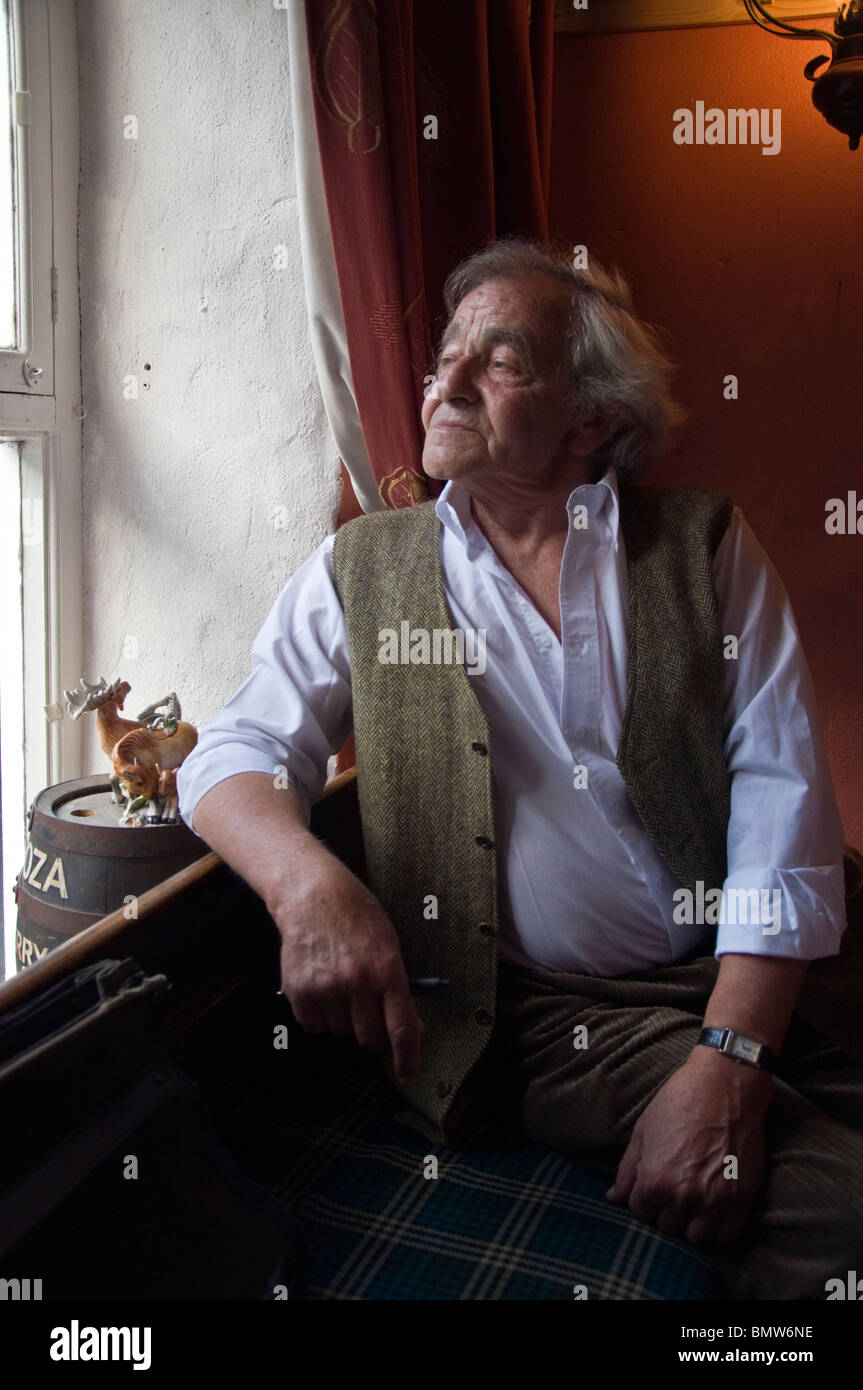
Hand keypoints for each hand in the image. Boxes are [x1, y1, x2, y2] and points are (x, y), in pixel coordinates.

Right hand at [274, 856, 423, 1084]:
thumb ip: (398, 988)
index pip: (402, 1028)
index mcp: (387, 971)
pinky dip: (318, 1017)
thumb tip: (411, 1029)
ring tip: (339, 986)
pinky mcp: (298, 990)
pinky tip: (320, 989)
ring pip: (340, 1033)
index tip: (408, 1074)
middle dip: (371, 1031)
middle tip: (365, 1008)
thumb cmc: (358, 917)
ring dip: (342, 1020)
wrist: (313, 895)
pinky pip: (313, 1027)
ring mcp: (325, 988)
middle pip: (369, 1039)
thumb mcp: (389, 945)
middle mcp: (357, 983)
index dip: (407, 1057)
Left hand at [605, 1046, 772, 1245]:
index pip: (641, 1214)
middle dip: (667, 1212)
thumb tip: (613, 1198)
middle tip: (675, 1191)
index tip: (653, 1189)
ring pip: (697, 1237)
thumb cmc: (679, 1103)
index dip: (645, 1201)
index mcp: (655, 1180)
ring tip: (694, 1202)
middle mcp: (683, 1196)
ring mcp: (715, 1200)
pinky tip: (715, 1207)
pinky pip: (727, 1234)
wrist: (725, 1086)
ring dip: (693, 1223)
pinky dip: (720, 1227)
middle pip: (668, 1228)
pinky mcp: (741, 1198)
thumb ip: (628, 1171)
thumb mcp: (643, 1132)